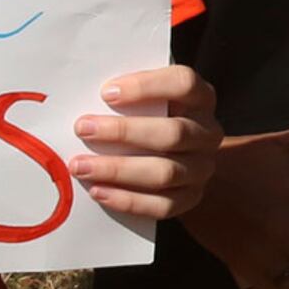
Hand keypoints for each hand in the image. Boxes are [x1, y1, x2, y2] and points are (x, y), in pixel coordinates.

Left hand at [70, 64, 215, 223]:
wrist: (179, 156)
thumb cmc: (150, 117)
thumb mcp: (147, 98)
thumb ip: (126, 94)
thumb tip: (82, 93)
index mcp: (201, 98)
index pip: (184, 84)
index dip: (147, 86)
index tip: (106, 93)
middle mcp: (208, 133)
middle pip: (173, 133)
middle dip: (123, 132)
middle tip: (83, 129)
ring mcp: (202, 168)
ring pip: (166, 172)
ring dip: (117, 169)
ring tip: (81, 166)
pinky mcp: (191, 197)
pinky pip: (162, 205)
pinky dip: (127, 199)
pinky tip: (97, 191)